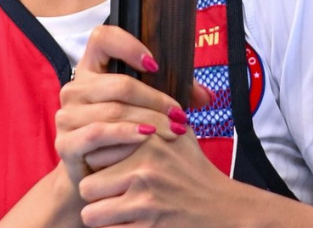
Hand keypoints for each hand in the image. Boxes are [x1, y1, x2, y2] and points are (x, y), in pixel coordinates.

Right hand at [56, 25, 210, 186]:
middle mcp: (75, 89)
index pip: (102, 37)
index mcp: (91, 69)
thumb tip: (206, 96)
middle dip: (155, 99)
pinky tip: (146, 138)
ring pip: (113, 110)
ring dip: (148, 119)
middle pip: (118, 84)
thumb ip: (173, 97)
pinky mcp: (66, 143)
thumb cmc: (124, 138)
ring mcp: (67, 116)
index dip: (128, 44)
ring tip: (173, 130)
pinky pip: (97, 133)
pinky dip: (125, 135)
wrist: (99, 180)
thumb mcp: (147, 110)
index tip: (155, 64)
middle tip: (180, 114)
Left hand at [77, 128, 235, 227]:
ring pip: (91, 213)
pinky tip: (125, 223)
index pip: (95, 150)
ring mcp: (146, 202)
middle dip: (94, 193)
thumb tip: (123, 98)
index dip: (96, 162)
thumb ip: (153, 116)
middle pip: (87, 185)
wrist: (226, 208)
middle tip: (107, 194)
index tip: (104, 168)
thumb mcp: (180, 134)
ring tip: (112, 212)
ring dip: (100, 216)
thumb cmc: (197, 171)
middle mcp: (144, 170)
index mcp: (148, 142)